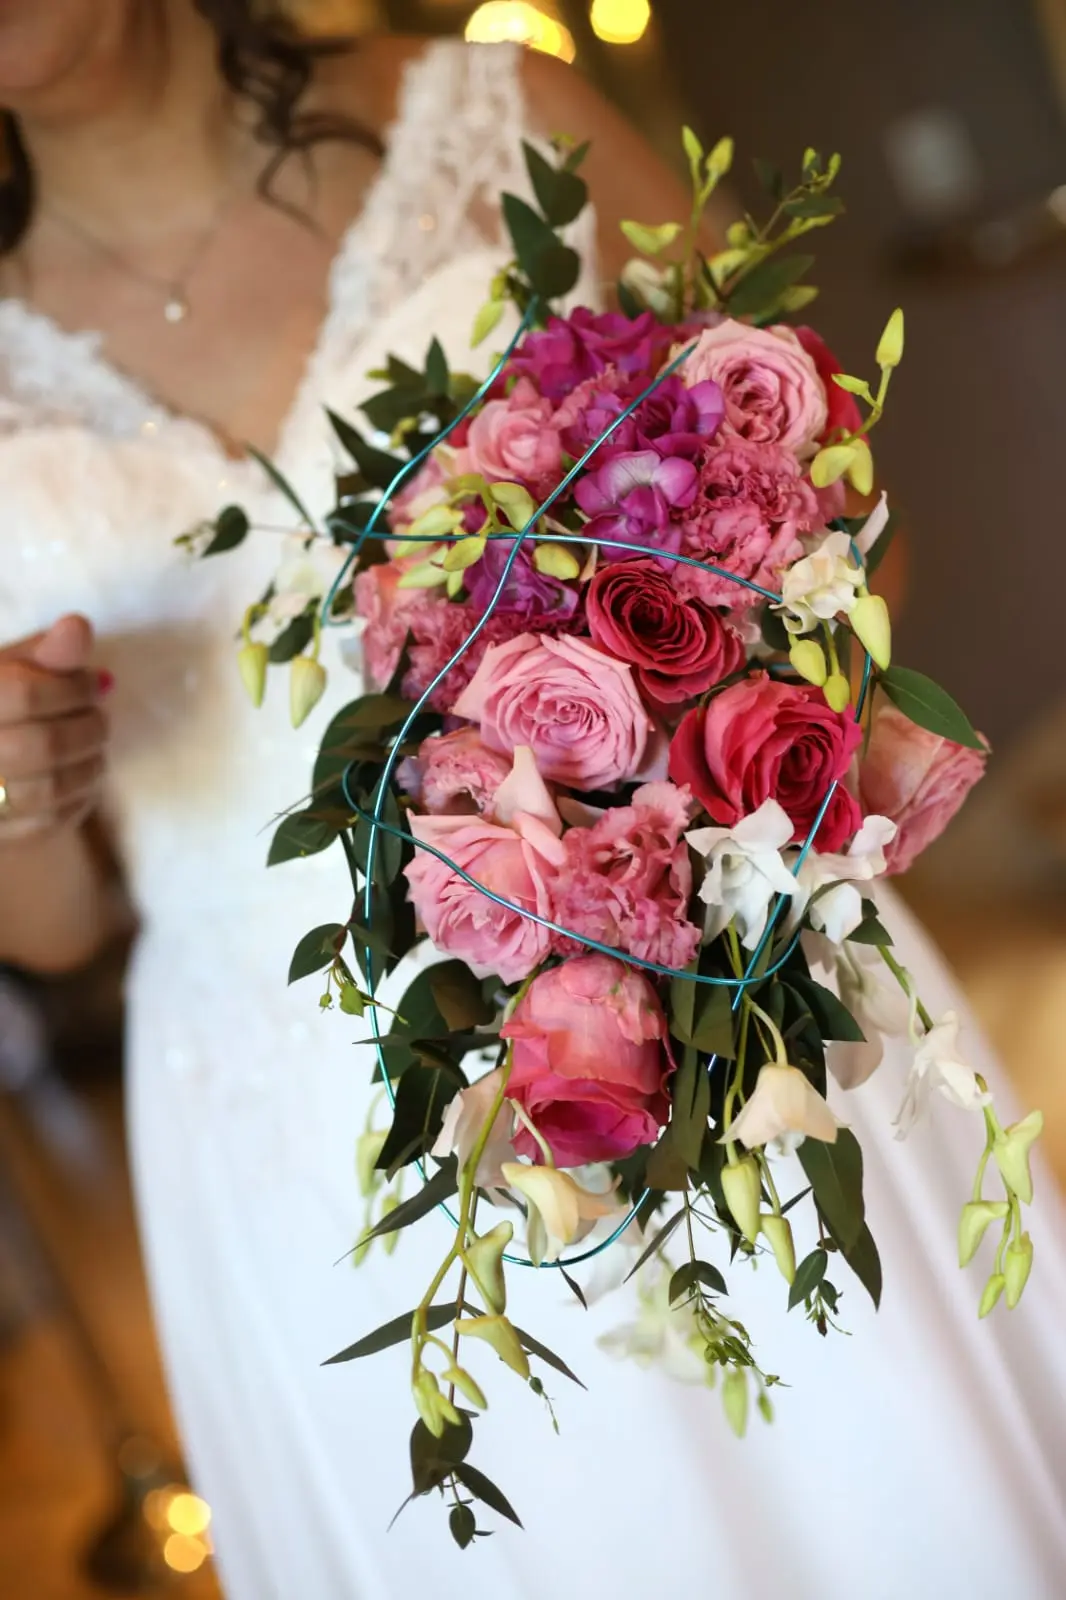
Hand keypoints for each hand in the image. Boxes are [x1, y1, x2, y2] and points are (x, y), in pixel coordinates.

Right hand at [0, 616, 110, 842]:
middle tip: (99, 718)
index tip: (95, 684)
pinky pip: (48, 824)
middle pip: (43, 745)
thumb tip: (78, 627)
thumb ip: (45, 653)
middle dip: (87, 729)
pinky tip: (80, 777)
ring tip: (94, 746)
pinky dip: (78, 798)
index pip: (25, 694)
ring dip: (89, 766)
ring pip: (49, 790)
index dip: (73, 688)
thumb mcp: (9, 670)